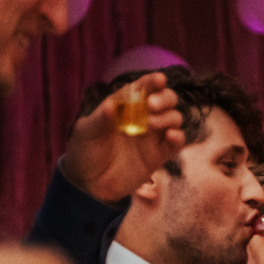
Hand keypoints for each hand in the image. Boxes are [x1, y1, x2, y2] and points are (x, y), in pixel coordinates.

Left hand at [61, 72, 184, 204]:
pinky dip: (178, 137)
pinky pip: (175, 143)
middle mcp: (143, 117)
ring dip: (169, 117)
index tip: (158, 79)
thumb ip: (100, 119)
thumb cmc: (85, 151)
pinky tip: (171, 136)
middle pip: (166, 100)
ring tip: (152, 125)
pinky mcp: (159, 155)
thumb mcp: (86, 132)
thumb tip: (111, 105)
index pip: (143, 88)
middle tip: (152, 106)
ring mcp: (152, 136)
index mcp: (125, 106)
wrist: (89, 184)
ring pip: (174, 118)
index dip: (152, 81)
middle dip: (165, 98)